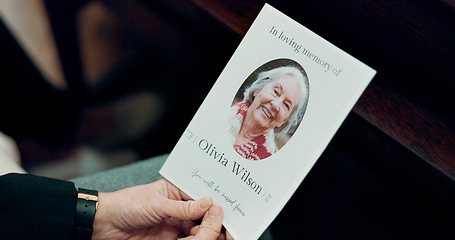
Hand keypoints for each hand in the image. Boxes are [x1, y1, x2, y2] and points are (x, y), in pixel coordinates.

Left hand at [92, 179, 225, 239]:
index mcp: (174, 191)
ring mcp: (174, 223)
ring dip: (206, 229)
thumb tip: (208, 203)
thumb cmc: (127, 205)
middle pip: (201, 213)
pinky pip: (187, 238)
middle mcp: (177, 206)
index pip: (199, 195)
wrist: (105, 224)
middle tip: (224, 221)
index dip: (212, 201)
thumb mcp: (157, 204)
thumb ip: (183, 207)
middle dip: (212, 217)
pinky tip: (203, 237)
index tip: (225, 207)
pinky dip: (196, 238)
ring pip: (197, 227)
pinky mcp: (169, 238)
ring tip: (216, 231)